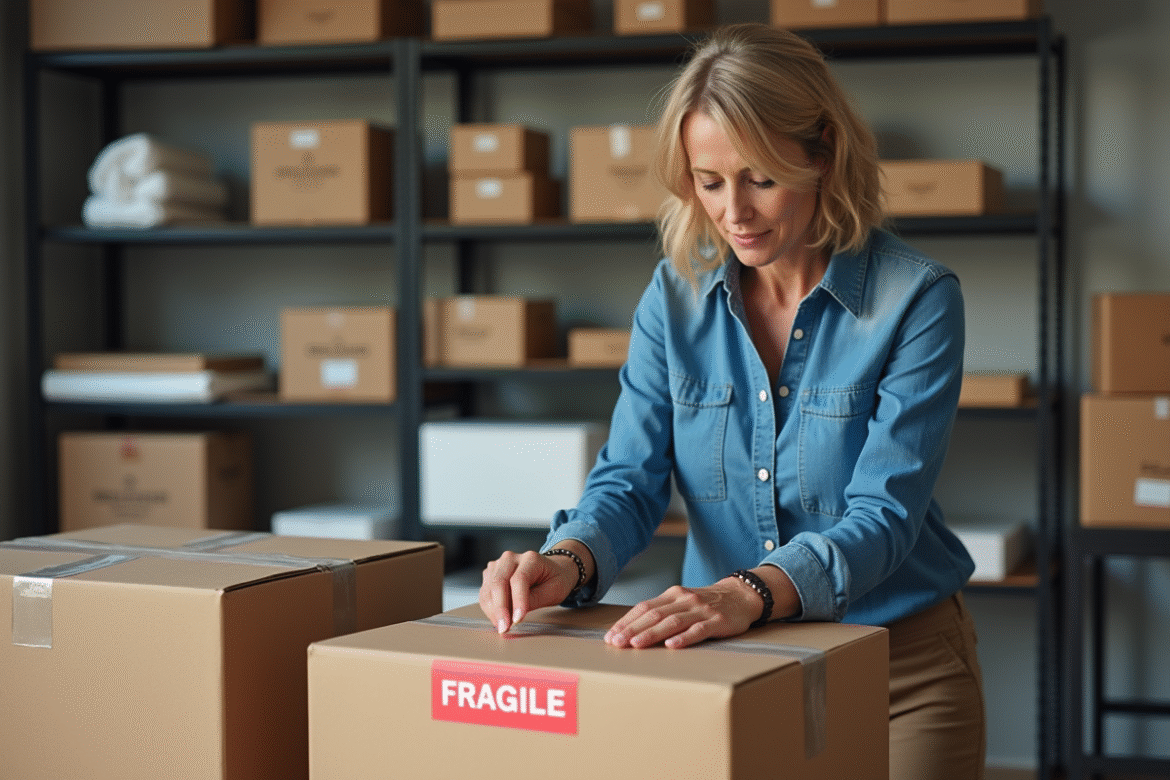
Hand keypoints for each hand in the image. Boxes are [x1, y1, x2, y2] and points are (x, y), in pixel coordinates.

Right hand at [479, 546, 588, 633]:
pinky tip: (499, 618)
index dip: (517, 601)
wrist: (551, 571)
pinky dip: (489, 608)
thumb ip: (535, 600)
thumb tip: (516, 615)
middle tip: (504, 628)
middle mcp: (511, 558)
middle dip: (500, 609)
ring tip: (503, 626)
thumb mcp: (554, 591)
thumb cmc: (554, 580)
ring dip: (493, 611)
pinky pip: (484, 593)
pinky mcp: (490, 574)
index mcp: (531, 559)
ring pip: (488, 589)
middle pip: (499, 582)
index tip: (517, 619)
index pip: (519, 579)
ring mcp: (498, 565)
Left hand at [603, 578, 763, 649]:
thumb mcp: (682, 602)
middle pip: (654, 614)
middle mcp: (684, 600)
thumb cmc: (705, 603)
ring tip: (636, 645)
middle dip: (633, 629)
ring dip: (652, 634)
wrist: (740, 595)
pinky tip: (672, 645)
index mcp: (672, 595)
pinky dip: (684, 637)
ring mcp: (701, 610)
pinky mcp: (717, 622)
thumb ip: (662, 612)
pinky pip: (699, 630)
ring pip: (672, 622)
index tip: (610, 636)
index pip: (644, 607)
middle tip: (616, 643)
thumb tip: (632, 629)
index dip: (626, 621)